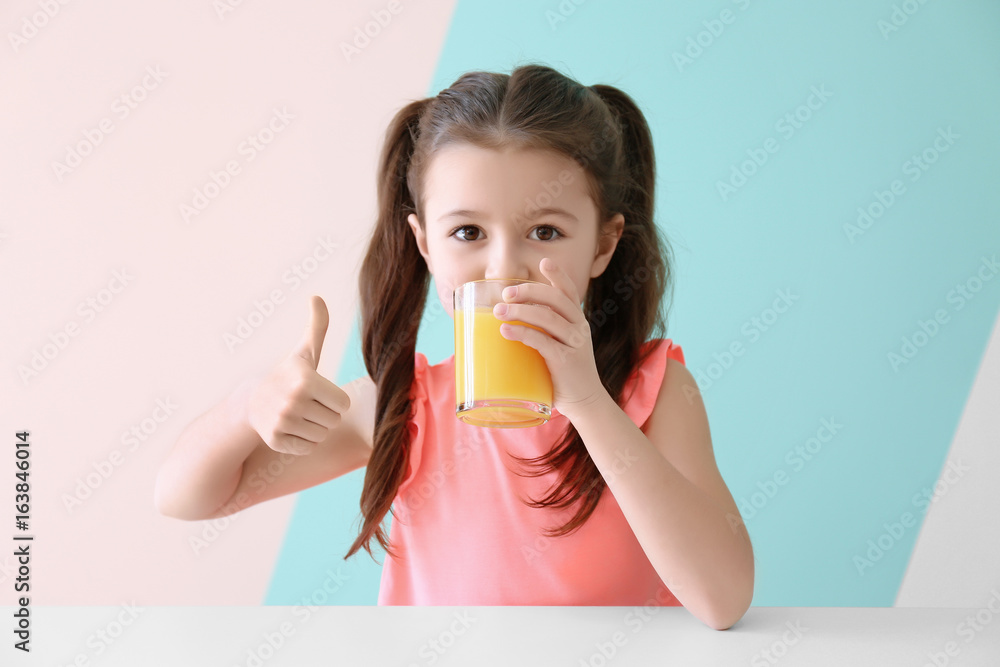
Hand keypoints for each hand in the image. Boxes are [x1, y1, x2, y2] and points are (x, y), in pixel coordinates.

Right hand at [247, 295, 350, 454]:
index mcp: (305, 379)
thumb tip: (316, 296)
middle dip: (324, 414)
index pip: (343, 403)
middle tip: (305, 404)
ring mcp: (282, 422)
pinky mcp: (275, 441)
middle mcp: (292, 401)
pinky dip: (302, 441)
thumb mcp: (305, 352)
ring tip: (297, 415)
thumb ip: (317, 326)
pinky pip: (308, 447)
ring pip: (322, 435)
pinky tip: (289, 428)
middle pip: (334, 421)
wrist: (252, 402)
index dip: (333, 399)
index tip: (316, 391)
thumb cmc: (289, 376)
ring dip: (314, 428)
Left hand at [492, 258, 608, 419]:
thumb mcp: (558, 345)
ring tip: (499, 311)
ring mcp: (574, 344)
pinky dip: (523, 334)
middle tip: (506, 293)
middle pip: (555, 299)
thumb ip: (542, 331)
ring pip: (548, 318)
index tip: (544, 261)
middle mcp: (579, 328)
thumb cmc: (563, 373)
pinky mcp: (566, 361)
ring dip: (520, 311)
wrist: (584, 402)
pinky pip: (543, 341)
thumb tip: (506, 319)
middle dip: (529, 291)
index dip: (558, 275)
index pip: (569, 292)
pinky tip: (506, 331)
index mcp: (577, 321)